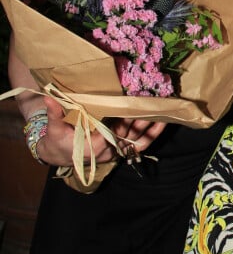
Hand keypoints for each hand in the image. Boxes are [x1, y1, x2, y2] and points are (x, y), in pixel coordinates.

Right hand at [34, 96, 165, 166]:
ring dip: (150, 128)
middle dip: (141, 122)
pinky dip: (150, 134)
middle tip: (154, 107)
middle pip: (129, 136)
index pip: (111, 134)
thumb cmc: (57, 142)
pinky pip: (138, 143)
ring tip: (164, 113)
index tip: (130, 109)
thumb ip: (54, 114)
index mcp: (93, 147)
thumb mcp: (54, 129)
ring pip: (137, 141)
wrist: (60, 155)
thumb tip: (48, 98)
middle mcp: (108, 150)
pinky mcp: (120, 148)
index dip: (121, 122)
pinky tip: (160, 123)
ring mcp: (115, 150)